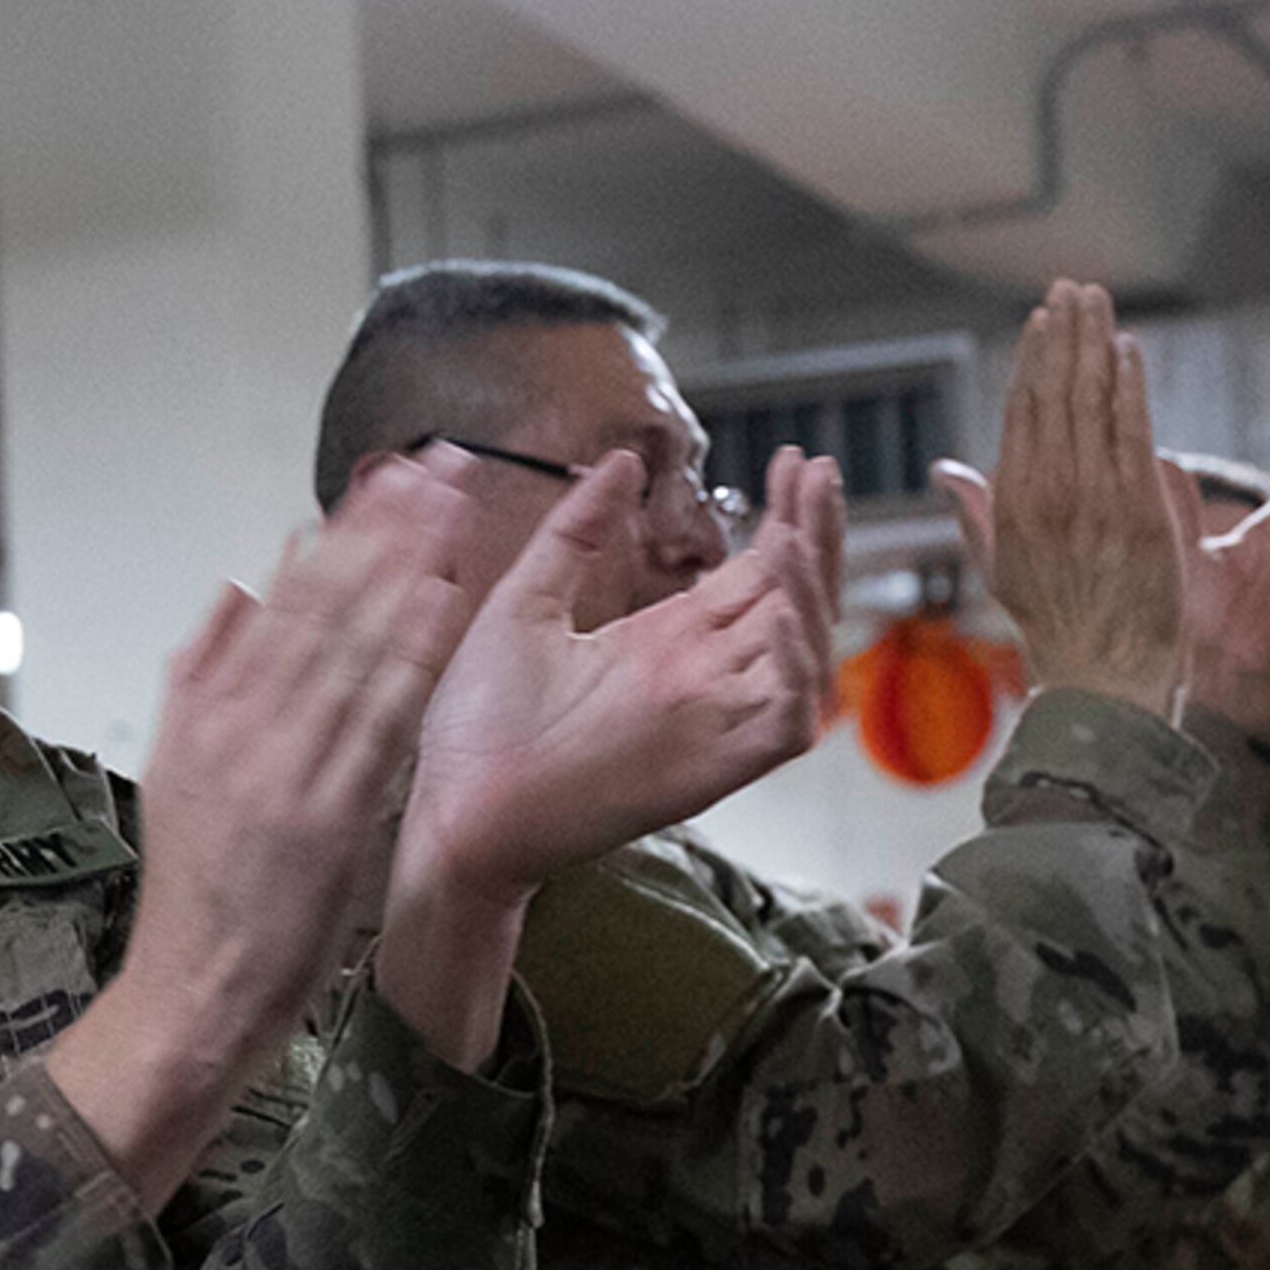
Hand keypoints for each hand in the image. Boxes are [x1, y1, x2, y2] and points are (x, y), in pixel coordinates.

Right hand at [56, 451, 488, 1202]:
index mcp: (209, 710)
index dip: (341, 533)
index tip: (387, 477)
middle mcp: (244, 726)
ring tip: (449, 508)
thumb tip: (239, 585)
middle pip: (322, 607)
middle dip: (383, 529)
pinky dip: (405, 659)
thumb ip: (203, 672)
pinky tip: (440, 606)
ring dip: (402, 571)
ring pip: (350, 648)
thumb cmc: (196, 893)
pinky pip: (374, 722)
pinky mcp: (325, 816)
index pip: (284, 599)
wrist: (190, 993)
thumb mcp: (176, 769)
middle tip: (437, 464)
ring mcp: (284, 768)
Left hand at [399, 447, 841, 905]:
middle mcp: (703, 678)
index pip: (754, 572)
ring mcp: (713, 723)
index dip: (783, 517)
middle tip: (817, 472)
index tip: (790, 460)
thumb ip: (575, 533)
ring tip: (796, 538)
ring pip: (803, 659)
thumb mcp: (525, 601)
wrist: (452, 809)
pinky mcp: (712, 771)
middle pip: (793, 602)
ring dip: (814, 595)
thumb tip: (620, 460)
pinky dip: (794, 672)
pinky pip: (785, 724)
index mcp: (666, 640)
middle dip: (816, 536)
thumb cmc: (478, 722)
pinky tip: (776, 615)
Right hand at [934, 280, 1186, 718]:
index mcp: (1013, 502)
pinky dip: (1130, 386)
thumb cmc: (1054, 625)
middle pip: (1055, 392)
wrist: (1102, 674)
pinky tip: (1129, 349)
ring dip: (1096, 342)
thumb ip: (978, 511)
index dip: (1033, 358)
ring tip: (1100, 300)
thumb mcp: (1001, 569)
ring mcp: (1095, 499)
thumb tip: (945, 472)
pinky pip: (1132, 431)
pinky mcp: (1138, 508)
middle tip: (1074, 288)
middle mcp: (1049, 492)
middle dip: (1065, 333)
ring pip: (1092, 401)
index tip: (1043, 319)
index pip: (1022, 410)